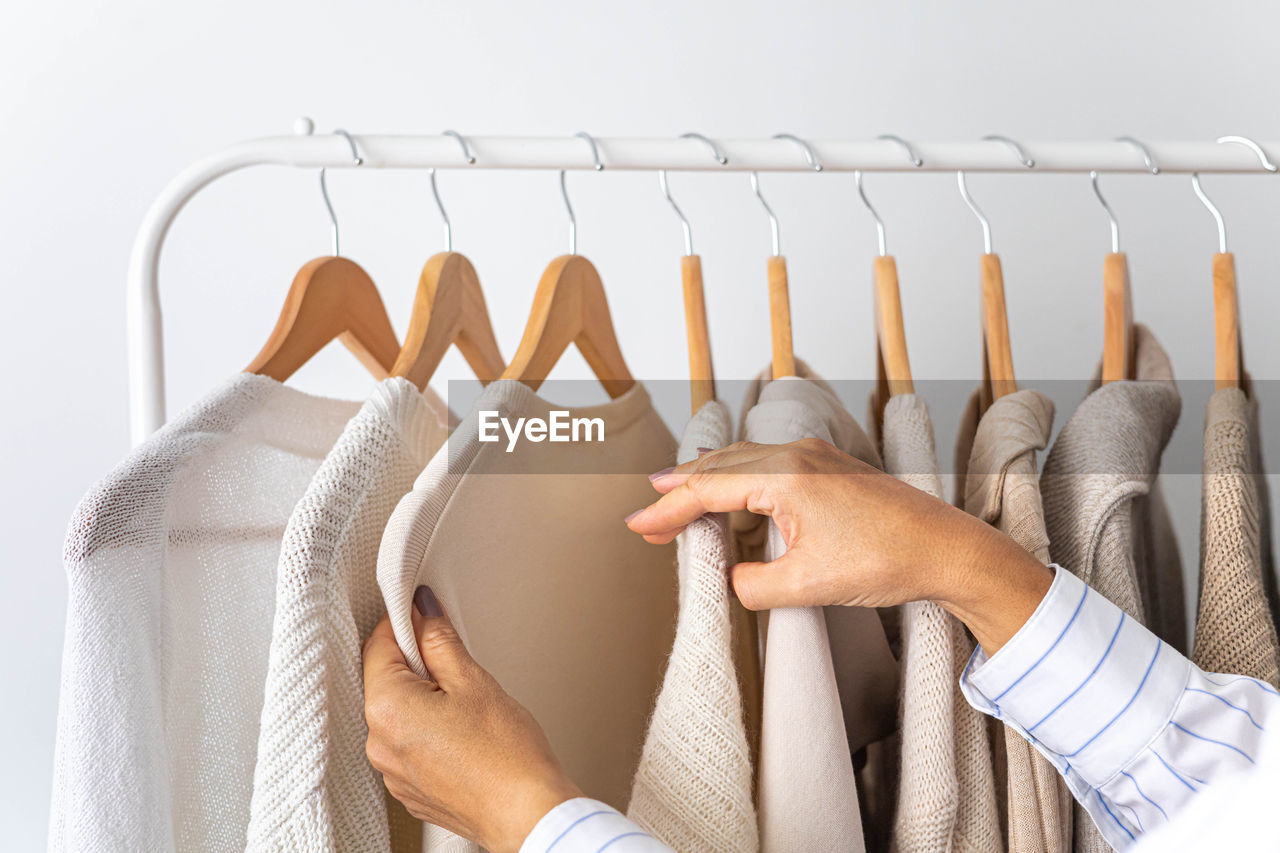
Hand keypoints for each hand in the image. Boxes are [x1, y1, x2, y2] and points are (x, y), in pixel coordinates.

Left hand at [362, 587, 581, 852]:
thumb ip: (439, 641)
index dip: (402, 623)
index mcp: (387, 709)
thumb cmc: (506, 757)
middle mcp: (379, 744)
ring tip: (466, 706)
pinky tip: (464, 733)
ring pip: (399, 714)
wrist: (526, 813)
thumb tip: (422, 615)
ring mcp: (392, 772)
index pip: (377, 646)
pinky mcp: (410, 788)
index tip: (422, 614)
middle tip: (456, 665)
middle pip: (386, 681)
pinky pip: (409, 744)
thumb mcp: (474, 680)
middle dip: (416, 664)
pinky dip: (429, 730)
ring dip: (424, 698)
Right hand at [625, 438, 1052, 652]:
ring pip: (743, 460)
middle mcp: (796, 455)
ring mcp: (816, 456)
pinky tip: (731, 481)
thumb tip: (730, 579)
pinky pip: (767, 461)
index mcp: (784, 477)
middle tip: (647, 516)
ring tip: (674, 494)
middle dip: (680, 491)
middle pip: (720, 467)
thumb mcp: (807, 586)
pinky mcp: (831, 467)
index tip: (638, 525)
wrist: (949, 550)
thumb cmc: (886, 562)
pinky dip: (737, 474)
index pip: (709, 491)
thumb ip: (753, 585)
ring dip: (707, 480)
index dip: (669, 510)